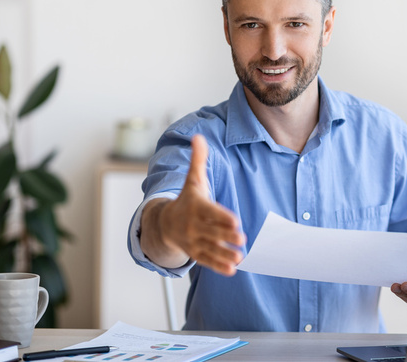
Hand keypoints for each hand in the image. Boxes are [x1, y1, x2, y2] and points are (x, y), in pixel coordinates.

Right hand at [142, 135, 245, 275]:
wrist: (164, 223)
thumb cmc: (186, 199)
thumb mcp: (192, 180)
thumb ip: (198, 160)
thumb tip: (198, 137)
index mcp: (196, 207)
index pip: (210, 212)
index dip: (222, 217)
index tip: (235, 220)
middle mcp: (193, 225)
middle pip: (212, 231)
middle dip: (226, 236)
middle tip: (242, 239)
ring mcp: (194, 240)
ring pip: (210, 248)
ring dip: (224, 254)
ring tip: (239, 257)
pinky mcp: (196, 252)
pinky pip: (207, 260)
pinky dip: (219, 266)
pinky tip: (232, 270)